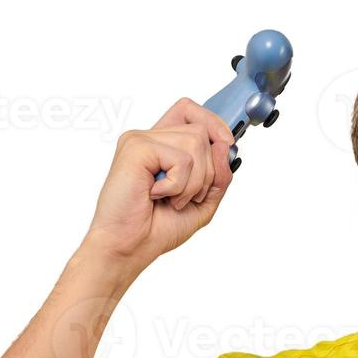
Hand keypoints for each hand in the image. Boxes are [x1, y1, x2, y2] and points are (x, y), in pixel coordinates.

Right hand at [85, 97, 238, 269]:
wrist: (129, 247)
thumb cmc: (156, 228)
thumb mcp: (203, 201)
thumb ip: (219, 174)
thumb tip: (225, 144)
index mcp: (163, 146)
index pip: (190, 111)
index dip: (214, 122)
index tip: (227, 143)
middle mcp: (150, 138)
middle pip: (201, 131)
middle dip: (208, 171)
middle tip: (186, 196)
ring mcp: (140, 140)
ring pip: (196, 142)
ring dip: (194, 182)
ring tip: (171, 198)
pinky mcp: (136, 147)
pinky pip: (182, 159)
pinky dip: (179, 185)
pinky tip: (157, 195)